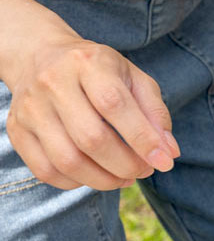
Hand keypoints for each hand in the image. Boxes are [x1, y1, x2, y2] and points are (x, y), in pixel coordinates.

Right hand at [6, 36, 178, 189]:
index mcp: (88, 63)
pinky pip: (46, 171)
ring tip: (125, 178)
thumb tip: (169, 153)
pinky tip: (96, 176)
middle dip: (126, 164)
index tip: (164, 161)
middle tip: (145, 171)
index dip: (142, 138)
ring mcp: (31, 108)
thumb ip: (155, 113)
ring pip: (67, 160)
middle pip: (90, 138)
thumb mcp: (134, 79)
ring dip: (104, 180)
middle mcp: (53, 83)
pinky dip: (77, 183)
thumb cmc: (100, 73)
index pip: (114, 105)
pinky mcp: (18, 130)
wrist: (42, 58)